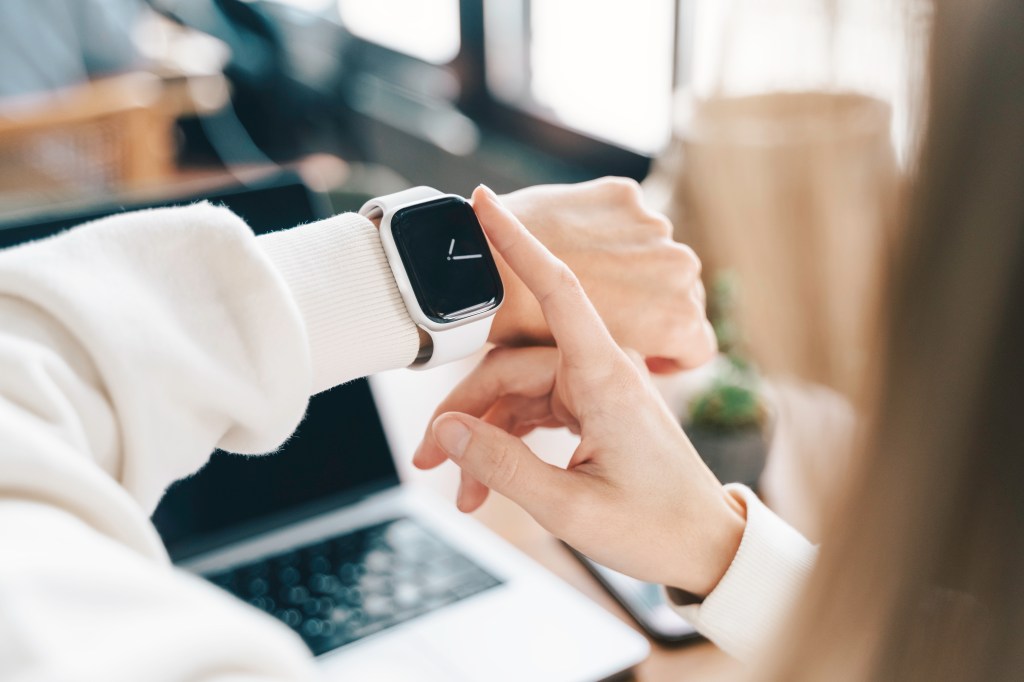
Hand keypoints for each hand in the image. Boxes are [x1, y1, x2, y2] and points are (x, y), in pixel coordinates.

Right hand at [413, 186, 745, 595]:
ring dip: (483, 439)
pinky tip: (485, 484)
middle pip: (510, 368)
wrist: (704, 548)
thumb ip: (502, 466)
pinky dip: (507, 444)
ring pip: (517, 393)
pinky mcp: (595, 408)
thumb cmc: (653, 527)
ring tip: (460, 491)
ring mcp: (598, 389)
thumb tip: (448, 430)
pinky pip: (536, 411)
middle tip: (427, 460)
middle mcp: (602, 371)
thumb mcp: (568, 507)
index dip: (517, 243)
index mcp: (606, 378)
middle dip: (463, 414)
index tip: (483, 203)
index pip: (558, 290)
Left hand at [492, 177, 715, 372]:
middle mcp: (679, 270)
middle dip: (651, 308)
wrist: (486, 271)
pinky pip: (627, 220)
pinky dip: (609, 231)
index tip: (640, 356)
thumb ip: (631, 362)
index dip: (669, 356)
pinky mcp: (623, 195)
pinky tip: (574, 249)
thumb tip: (639, 364)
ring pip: (654, 255)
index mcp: (678, 321)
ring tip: (586, 282)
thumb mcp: (592, 372)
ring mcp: (652, 228)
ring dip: (633, 267)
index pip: (697, 345)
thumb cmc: (532, 336)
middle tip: (604, 318)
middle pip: (680, 296)